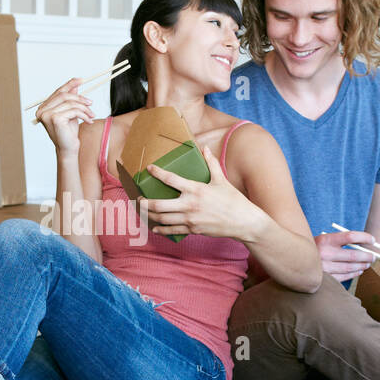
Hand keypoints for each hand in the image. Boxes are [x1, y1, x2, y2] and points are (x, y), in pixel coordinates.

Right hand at [33, 78, 94, 154]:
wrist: (68, 149)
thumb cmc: (68, 133)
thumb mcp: (71, 113)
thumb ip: (70, 99)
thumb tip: (75, 85)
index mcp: (43, 108)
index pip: (58, 92)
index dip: (69, 84)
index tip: (81, 80)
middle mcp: (42, 111)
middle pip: (64, 96)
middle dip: (80, 98)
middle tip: (91, 103)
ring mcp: (47, 115)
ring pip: (70, 103)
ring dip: (84, 108)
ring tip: (91, 115)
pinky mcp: (55, 119)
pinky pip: (73, 111)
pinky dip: (84, 114)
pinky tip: (89, 120)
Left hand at [138, 144, 255, 239]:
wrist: (243, 222)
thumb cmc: (233, 199)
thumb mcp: (221, 180)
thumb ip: (211, 163)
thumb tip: (205, 148)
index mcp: (196, 189)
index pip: (171, 179)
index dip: (157, 173)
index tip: (149, 168)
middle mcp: (189, 204)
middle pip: (158, 205)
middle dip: (144, 202)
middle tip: (137, 198)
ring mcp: (190, 219)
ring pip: (162, 219)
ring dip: (148, 215)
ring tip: (142, 211)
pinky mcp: (192, 229)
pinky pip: (171, 230)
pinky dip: (160, 229)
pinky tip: (154, 227)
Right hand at [315, 230, 376, 282]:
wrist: (292, 261)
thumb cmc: (312, 250)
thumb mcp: (321, 240)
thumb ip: (338, 242)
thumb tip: (362, 245)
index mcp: (325, 240)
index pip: (350, 236)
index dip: (364, 238)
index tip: (372, 240)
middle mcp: (324, 253)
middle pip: (353, 255)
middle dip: (367, 256)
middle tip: (373, 256)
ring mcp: (324, 267)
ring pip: (349, 267)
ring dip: (361, 265)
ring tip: (367, 264)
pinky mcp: (324, 279)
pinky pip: (343, 277)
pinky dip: (353, 274)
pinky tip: (358, 271)